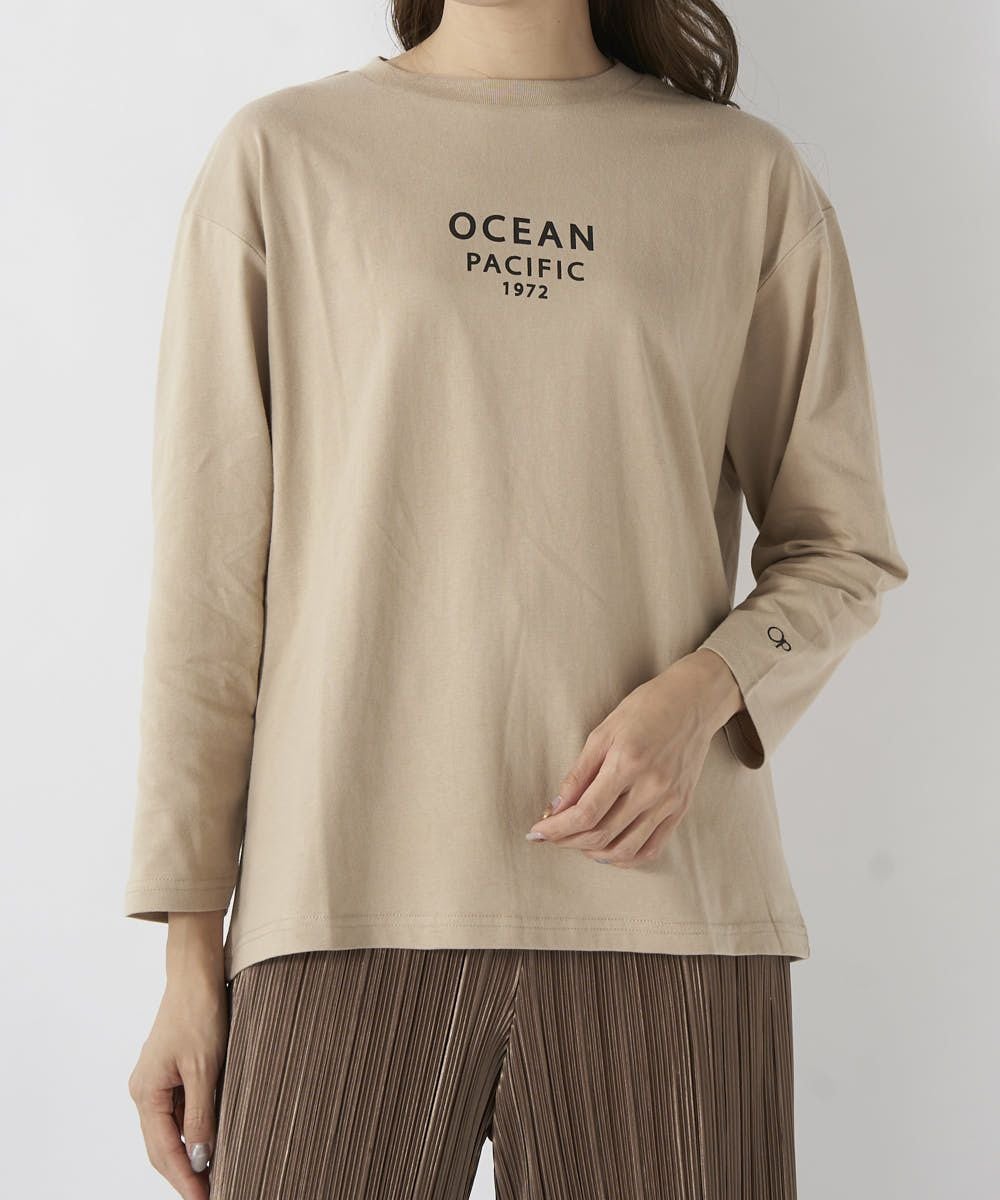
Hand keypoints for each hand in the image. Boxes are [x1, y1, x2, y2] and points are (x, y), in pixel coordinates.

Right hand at [127, 912, 228, 1198]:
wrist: (196, 974)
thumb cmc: (199, 1013)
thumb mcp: (205, 1068)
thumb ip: (201, 1115)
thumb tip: (199, 1157)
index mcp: (146, 1092)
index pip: (163, 1150)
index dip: (184, 1180)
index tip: (204, 1199)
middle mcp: (144, 1091)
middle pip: (161, 1147)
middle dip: (183, 1174)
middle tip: (210, 1195)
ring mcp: (155, 1082)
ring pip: (169, 1131)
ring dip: (187, 1156)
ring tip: (212, 1177)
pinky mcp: (169, 1072)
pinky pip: (176, 1112)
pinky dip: (190, 1132)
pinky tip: (208, 1143)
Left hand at [525, 649, 743, 866]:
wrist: (693, 703)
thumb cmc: (644, 709)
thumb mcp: (603, 732)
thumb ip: (579, 773)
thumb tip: (556, 807)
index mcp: (628, 763)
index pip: (586, 812)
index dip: (557, 829)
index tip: (536, 833)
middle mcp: (651, 787)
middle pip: (602, 834)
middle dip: (568, 841)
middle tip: (550, 837)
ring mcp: (669, 802)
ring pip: (625, 848)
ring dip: (593, 853)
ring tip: (576, 842)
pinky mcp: (680, 809)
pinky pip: (651, 848)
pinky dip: (625, 857)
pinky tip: (607, 850)